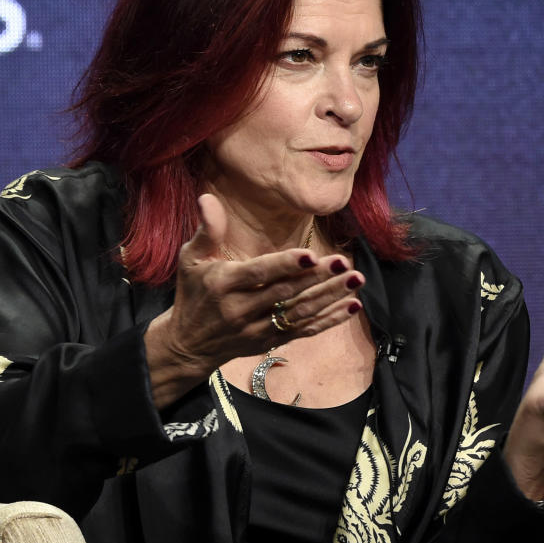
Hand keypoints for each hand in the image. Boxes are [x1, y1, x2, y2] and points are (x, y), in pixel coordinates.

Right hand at [143, 194, 363, 406]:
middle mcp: (241, 309)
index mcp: (224, 284)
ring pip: (299, 313)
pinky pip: (305, 331)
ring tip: (355, 280)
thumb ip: (206, 230)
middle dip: (316, 278)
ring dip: (330, 297)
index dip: (285, 265)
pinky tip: (352, 306)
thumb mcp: (191, 259)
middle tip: (343, 262)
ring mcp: (258, 329)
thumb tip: (207, 198)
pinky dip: (330, 320)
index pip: (259, 274)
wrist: (188, 344)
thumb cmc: (192, 293)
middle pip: (285, 293)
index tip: (310, 254)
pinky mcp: (270, 341)